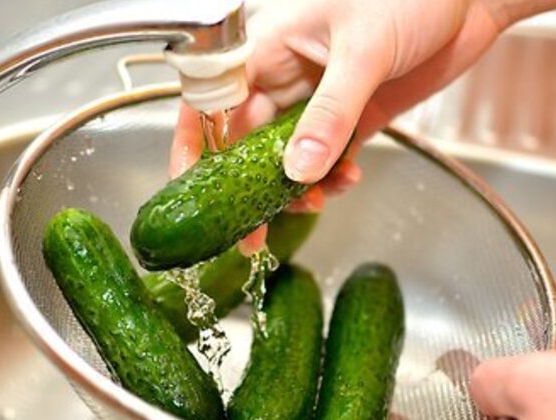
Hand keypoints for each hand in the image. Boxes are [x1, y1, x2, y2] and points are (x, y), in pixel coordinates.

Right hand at [169, 0, 555, 252]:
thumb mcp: (363, 52)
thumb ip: (331, 113)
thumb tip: (298, 169)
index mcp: (269, 48)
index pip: (212, 99)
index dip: (193, 143)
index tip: (192, 187)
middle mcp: (285, 77)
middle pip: (244, 141)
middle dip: (246, 189)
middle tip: (250, 234)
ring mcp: (316, 100)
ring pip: (284, 158)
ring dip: (292, 190)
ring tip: (310, 206)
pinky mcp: (348, 117)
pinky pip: (325, 159)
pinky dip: (329, 178)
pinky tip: (344, 180)